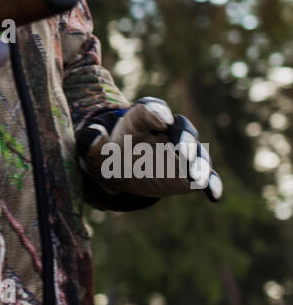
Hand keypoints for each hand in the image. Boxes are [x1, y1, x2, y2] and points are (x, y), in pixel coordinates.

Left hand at [77, 97, 222, 201]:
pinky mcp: (188, 171)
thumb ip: (93, 142)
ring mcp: (181, 150)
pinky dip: (211, 183)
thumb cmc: (109, 155)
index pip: (150, 109)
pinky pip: (203, 175)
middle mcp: (166, 130)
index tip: (162, 118)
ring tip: (198, 178)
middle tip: (185, 151)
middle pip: (181, 127)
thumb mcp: (96, 151)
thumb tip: (91, 136)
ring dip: (200, 163)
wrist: (122, 171)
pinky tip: (213, 195)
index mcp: (141, 118)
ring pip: (196, 151)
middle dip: (185, 138)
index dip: (157, 111)